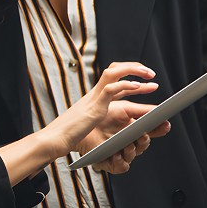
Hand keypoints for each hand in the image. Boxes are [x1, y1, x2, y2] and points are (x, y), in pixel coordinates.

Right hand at [38, 62, 157, 158]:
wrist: (55, 139)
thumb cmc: (69, 136)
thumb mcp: (88, 125)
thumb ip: (97, 121)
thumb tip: (107, 129)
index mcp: (94, 98)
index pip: (115, 81)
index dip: (132, 78)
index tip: (148, 83)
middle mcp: (94, 94)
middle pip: (114, 70)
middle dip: (134, 68)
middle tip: (151, 73)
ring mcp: (94, 98)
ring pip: (113, 72)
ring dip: (133, 70)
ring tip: (149, 75)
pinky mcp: (94, 106)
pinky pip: (110, 88)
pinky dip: (125, 84)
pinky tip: (137, 86)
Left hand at [75, 101, 170, 172]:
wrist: (77, 128)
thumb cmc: (98, 117)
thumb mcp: (122, 109)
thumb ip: (140, 110)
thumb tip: (158, 109)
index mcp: (132, 128)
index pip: (150, 130)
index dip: (159, 128)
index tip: (166, 124)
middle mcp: (128, 141)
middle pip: (144, 144)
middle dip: (145, 140)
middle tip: (141, 135)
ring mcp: (120, 152)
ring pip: (134, 155)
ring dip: (132, 150)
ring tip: (127, 145)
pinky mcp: (111, 162)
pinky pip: (121, 167)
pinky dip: (121, 162)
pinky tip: (118, 155)